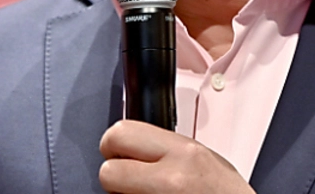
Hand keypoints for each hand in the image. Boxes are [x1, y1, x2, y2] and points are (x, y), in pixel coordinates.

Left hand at [98, 120, 254, 193]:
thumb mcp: (206, 159)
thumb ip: (170, 149)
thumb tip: (136, 143)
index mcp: (184, 153)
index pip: (122, 133)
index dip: (115, 144)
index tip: (121, 152)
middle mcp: (170, 180)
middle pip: (108, 171)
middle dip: (113, 174)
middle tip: (126, 178)